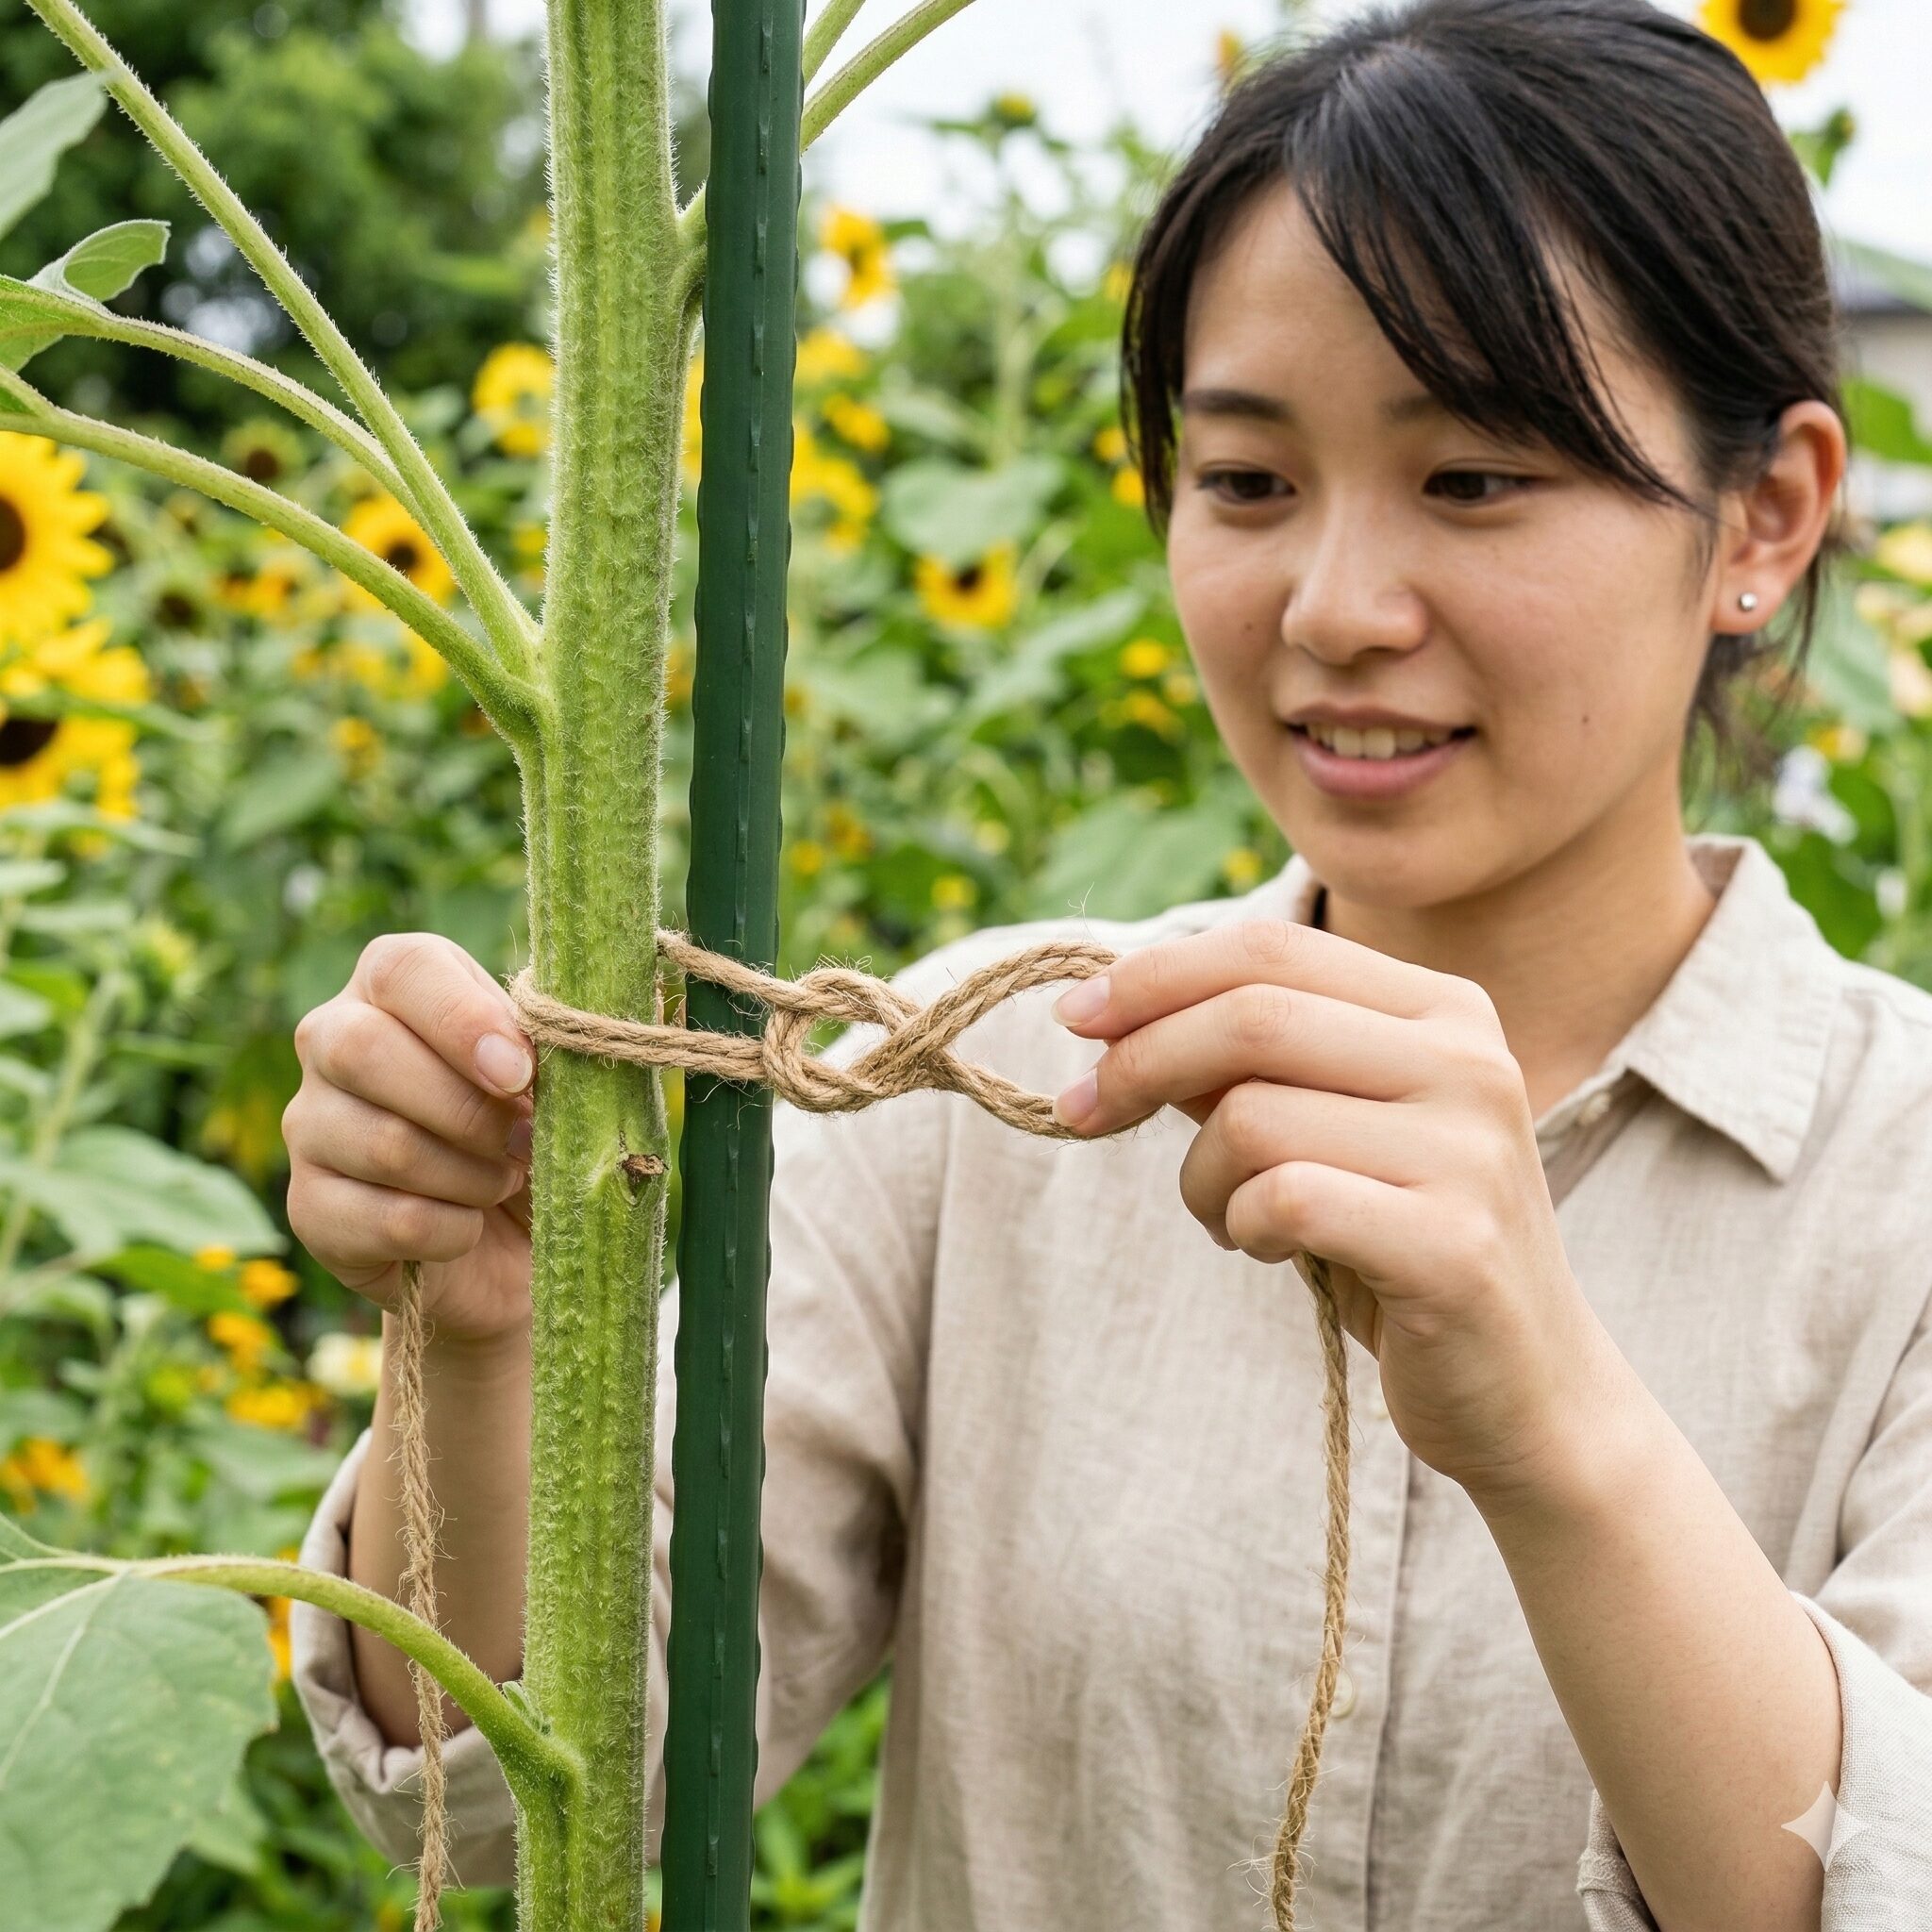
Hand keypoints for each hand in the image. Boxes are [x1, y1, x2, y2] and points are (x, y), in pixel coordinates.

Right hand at [284, 932, 535, 1347]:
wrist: (514, 1246)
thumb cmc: (541, 1135)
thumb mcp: (570, 1080)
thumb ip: (572, 1042)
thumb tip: (590, 1029)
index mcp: (396, 986)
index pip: (403, 968)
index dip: (462, 1019)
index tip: (521, 1072)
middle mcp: (333, 1040)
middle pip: (361, 1049)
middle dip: (465, 1108)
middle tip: (522, 1142)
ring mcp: (310, 1124)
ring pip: (381, 1141)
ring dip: (469, 1175)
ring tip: (502, 1181)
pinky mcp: (310, 1207)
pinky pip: (381, 1218)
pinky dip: (449, 1231)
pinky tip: (469, 1228)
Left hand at [1049, 918, 1619, 1511]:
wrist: (1528, 1390)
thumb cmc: (1399, 1243)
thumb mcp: (1328, 1128)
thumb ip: (1245, 1064)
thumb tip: (1113, 1013)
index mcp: (1445, 1011)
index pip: (1273, 952)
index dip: (1158, 977)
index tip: (1077, 1018)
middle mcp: (1470, 1063)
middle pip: (1252, 1016)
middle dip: (1139, 1061)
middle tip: (1081, 1112)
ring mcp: (1470, 1152)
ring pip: (1252, 1117)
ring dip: (1198, 1178)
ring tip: (1227, 1219)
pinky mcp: (1453, 1246)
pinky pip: (1282, 1201)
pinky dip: (1240, 1227)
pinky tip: (1269, 1251)